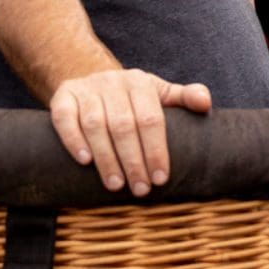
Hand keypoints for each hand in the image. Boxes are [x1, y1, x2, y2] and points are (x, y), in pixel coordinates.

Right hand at [48, 68, 211, 196]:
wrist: (92, 79)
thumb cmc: (132, 98)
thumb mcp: (159, 94)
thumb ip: (184, 98)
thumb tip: (205, 103)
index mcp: (140, 82)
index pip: (150, 119)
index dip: (156, 150)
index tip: (160, 178)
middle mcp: (112, 82)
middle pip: (124, 125)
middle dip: (133, 161)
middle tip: (140, 189)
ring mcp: (86, 89)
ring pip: (95, 124)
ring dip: (106, 158)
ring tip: (116, 185)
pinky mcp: (62, 97)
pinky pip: (65, 118)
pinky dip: (73, 139)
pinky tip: (85, 161)